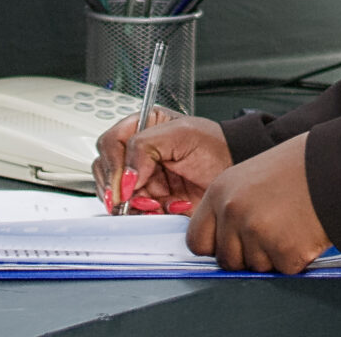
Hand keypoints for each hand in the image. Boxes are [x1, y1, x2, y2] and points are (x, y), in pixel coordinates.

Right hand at [94, 112, 231, 212]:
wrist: (235, 171)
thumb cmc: (215, 147)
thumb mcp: (181, 134)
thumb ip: (145, 147)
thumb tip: (124, 176)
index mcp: (140, 126)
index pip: (110, 143)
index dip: (114, 165)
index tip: (126, 184)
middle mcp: (136, 152)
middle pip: (105, 170)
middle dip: (119, 188)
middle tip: (136, 199)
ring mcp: (141, 177)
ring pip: (115, 194)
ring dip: (133, 204)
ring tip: (157, 203)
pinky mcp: (149, 199)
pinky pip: (133, 210)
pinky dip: (145, 214)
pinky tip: (164, 208)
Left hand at [188, 132, 330, 272]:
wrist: (336, 166)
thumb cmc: (298, 168)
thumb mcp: (250, 178)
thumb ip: (231, 207)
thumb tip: (223, 240)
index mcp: (220, 192)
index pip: (197, 240)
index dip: (214, 246)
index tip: (228, 245)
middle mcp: (233, 213)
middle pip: (226, 260)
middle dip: (247, 255)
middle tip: (270, 232)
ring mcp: (257, 234)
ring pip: (256, 267)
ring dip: (273, 255)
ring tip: (290, 224)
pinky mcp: (284, 251)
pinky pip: (283, 268)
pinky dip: (296, 258)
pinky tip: (304, 231)